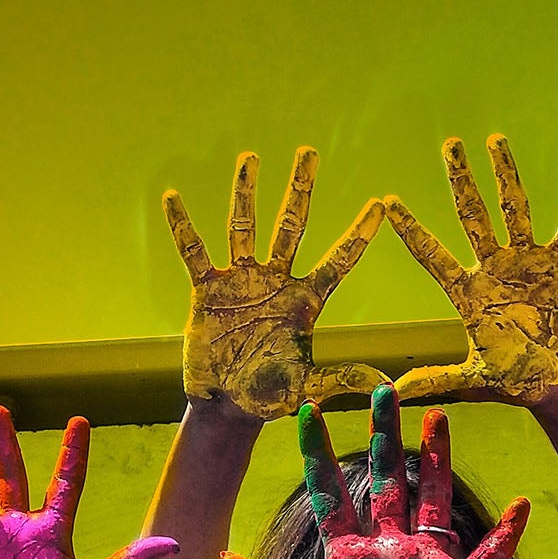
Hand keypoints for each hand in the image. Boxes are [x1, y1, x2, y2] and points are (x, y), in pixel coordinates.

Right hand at [166, 147, 386, 415]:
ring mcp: (240, 281)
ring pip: (244, 228)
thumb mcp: (308, 388)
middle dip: (299, 190)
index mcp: (305, 301)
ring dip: (246, 193)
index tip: (379, 204)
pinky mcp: (207, 290)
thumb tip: (385, 386)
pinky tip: (172, 197)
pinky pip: (194, 252)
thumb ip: (342, 379)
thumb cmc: (270, 397)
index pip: (338, 261)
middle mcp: (275, 282)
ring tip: (251, 157)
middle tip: (309, 152)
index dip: (357, 234)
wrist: (227, 406)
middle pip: (290, 226)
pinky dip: (182, 227)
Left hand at [220, 385, 527, 558]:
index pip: (328, 496)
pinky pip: (487, 558)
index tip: (307, 411)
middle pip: (384, 482)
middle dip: (383, 436)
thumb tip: (227, 557)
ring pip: (430, 502)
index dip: (317, 454)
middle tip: (381, 390)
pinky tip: (522, 506)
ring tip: (438, 418)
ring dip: (435, 462)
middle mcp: (386, 558)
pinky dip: (505, 535)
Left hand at [384, 134, 557, 406]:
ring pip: (514, 208)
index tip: (388, 201)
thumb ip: (435, 379)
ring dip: (506, 174)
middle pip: (473, 216)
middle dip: (461, 180)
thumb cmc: (519, 384)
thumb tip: (392, 392)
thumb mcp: (472, 380)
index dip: (411, 230)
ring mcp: (527, 263)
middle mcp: (495, 269)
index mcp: (469, 293)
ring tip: (494, 139)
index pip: (433, 255)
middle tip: (449, 145)